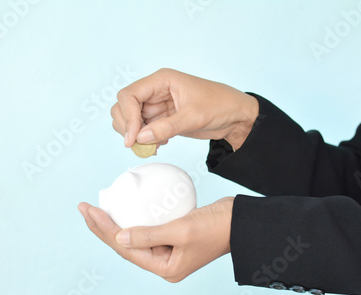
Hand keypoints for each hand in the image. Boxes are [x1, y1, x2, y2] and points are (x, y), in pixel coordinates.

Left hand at [77, 197, 233, 281]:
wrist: (241, 220)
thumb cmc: (216, 227)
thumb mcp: (181, 230)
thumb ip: (148, 235)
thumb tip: (119, 238)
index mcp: (165, 268)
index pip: (127, 249)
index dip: (106, 230)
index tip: (90, 210)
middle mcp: (165, 262)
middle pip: (127, 245)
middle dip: (104, 227)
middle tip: (85, 208)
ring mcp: (170, 250)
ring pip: (135, 236)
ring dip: (117, 222)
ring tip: (97, 209)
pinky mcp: (175, 236)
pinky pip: (149, 228)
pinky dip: (136, 217)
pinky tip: (126, 207)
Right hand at [111, 68, 258, 150]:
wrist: (236, 116)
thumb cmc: (220, 105)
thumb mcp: (194, 116)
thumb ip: (166, 127)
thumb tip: (140, 138)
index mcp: (162, 80)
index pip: (129, 95)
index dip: (127, 116)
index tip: (133, 138)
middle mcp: (156, 91)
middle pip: (124, 107)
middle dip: (127, 127)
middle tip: (138, 145)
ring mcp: (158, 106)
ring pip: (132, 120)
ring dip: (135, 136)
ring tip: (151, 148)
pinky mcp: (163, 119)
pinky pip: (144, 130)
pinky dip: (145, 140)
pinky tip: (158, 146)